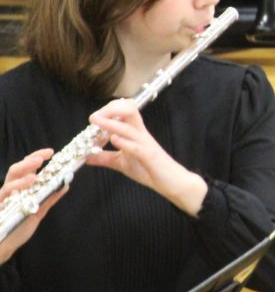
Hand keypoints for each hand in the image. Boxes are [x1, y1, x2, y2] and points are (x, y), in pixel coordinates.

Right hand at [0, 149, 66, 263]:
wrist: (4, 245)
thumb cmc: (18, 227)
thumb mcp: (38, 211)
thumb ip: (49, 198)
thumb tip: (65, 184)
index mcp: (19, 188)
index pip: (26, 168)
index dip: (36, 157)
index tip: (51, 152)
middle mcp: (9, 191)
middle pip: (15, 171)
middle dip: (28, 162)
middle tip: (42, 158)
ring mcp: (2, 199)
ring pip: (8, 182)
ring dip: (22, 176)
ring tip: (35, 173)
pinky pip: (2, 197)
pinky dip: (14, 190)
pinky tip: (24, 188)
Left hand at [86, 100, 206, 216]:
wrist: (172, 181)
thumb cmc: (149, 170)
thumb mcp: (122, 163)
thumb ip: (105, 158)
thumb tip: (86, 157)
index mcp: (136, 133)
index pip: (125, 112)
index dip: (109, 109)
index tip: (95, 117)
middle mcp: (141, 135)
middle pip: (129, 111)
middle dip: (110, 110)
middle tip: (94, 117)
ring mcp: (146, 145)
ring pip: (129, 128)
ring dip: (111, 123)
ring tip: (96, 121)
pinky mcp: (149, 157)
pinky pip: (137, 147)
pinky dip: (124, 142)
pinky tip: (114, 140)